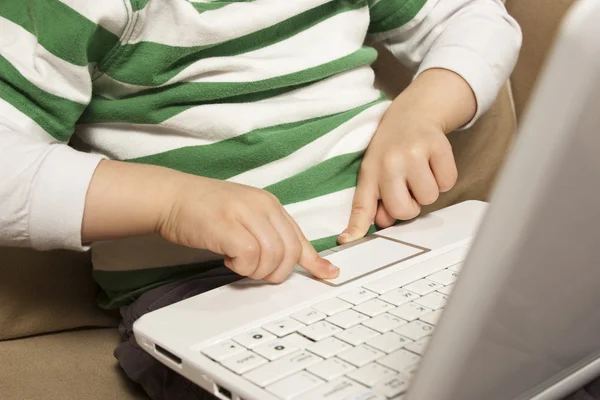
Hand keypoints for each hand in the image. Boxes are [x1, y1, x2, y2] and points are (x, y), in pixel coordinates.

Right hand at [157, 177, 338, 282]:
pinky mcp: (226, 225)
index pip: (299, 237)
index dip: (315, 260)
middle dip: (277, 272)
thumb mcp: (244, 217)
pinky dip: (241, 266)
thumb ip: (267, 234)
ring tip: (238, 262)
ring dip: (256, 270)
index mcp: (270, 204)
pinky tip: (228, 259)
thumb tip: (287, 259)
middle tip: (258, 272)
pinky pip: (250, 255)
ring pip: (272, 256)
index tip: (329, 274)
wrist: (172, 196)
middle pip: (289, 250)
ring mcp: (244, 213)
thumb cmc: (205, 210)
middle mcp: (262, 205)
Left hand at [338, 68, 475, 243]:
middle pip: (405, 211)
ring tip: (420, 171)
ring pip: (428, 198)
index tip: (345, 241)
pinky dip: (443, 178)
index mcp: (369, 172)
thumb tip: (384, 224)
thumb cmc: (391, 149)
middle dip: (410, 205)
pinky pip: (447, 183)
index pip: (361, 205)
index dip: (355, 227)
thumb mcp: (374, 172)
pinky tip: (432, 163)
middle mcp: (389, 162)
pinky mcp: (438, 145)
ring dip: (428, 190)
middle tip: (407, 185)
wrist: (413, 114)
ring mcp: (413, 152)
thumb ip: (375, 202)